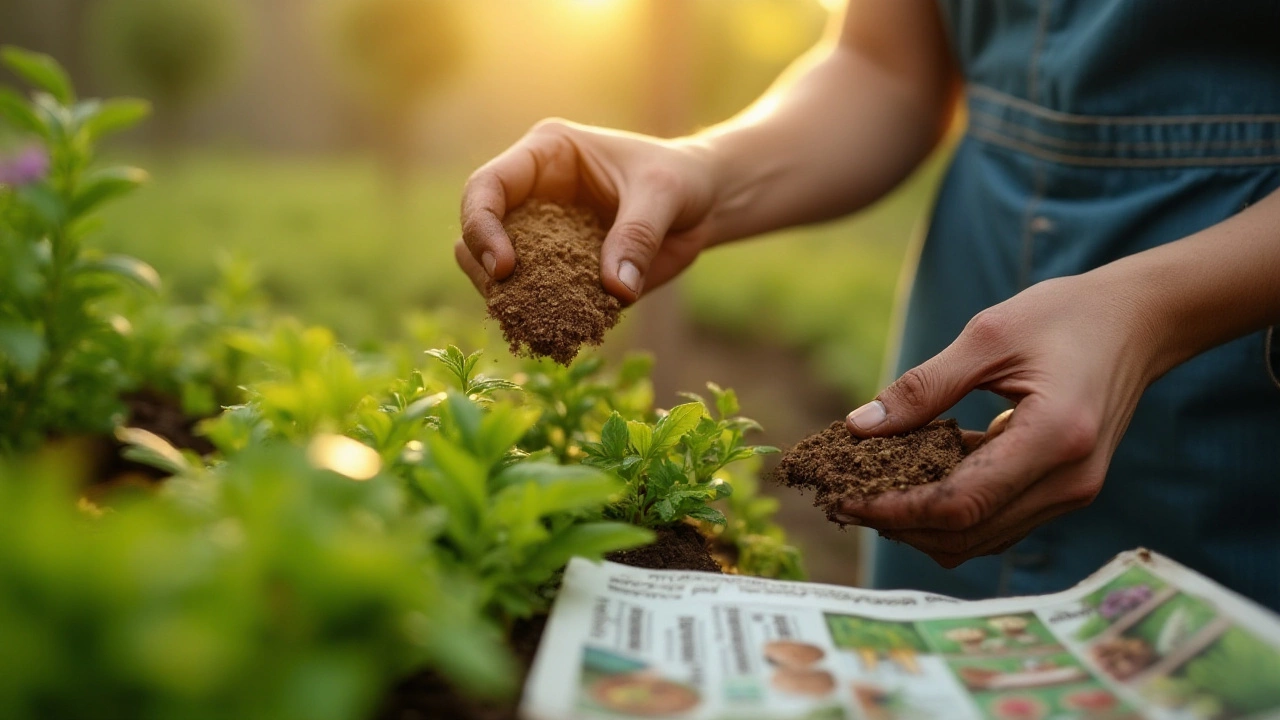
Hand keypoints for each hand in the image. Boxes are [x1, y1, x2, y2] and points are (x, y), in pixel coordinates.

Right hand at [457, 119, 718, 302]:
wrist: (703, 203)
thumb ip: (637, 237)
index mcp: (544, 156)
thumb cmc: (680, 179)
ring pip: (496, 275)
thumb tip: (616, 290)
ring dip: (509, 302)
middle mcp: (532, 195)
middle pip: (475, 235)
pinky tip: (560, 336)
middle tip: (512, 304)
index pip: (486, 187)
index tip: (505, 267)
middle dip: (485, 272)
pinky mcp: (559, 273)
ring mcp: (541, 236)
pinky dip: (542, 320)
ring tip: (539, 325)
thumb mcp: (663, 195)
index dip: (481, 225)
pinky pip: (536, 300)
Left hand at [837, 269, 1165, 566]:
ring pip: (980, 539)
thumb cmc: (1065, 316)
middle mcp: (1069, 481)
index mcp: (1055, 437)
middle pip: (966, 534)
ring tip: (867, 497)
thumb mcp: (988, 335)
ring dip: (920, 527)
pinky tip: (911, 486)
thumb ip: (923, 386)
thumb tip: (859, 427)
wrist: (1138, 322)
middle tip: (842, 502)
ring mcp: (1072, 493)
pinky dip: (949, 514)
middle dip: (898, 525)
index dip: (896, 510)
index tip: (845, 499)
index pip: (960, 503)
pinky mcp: (1065, 492)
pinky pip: (996, 522)